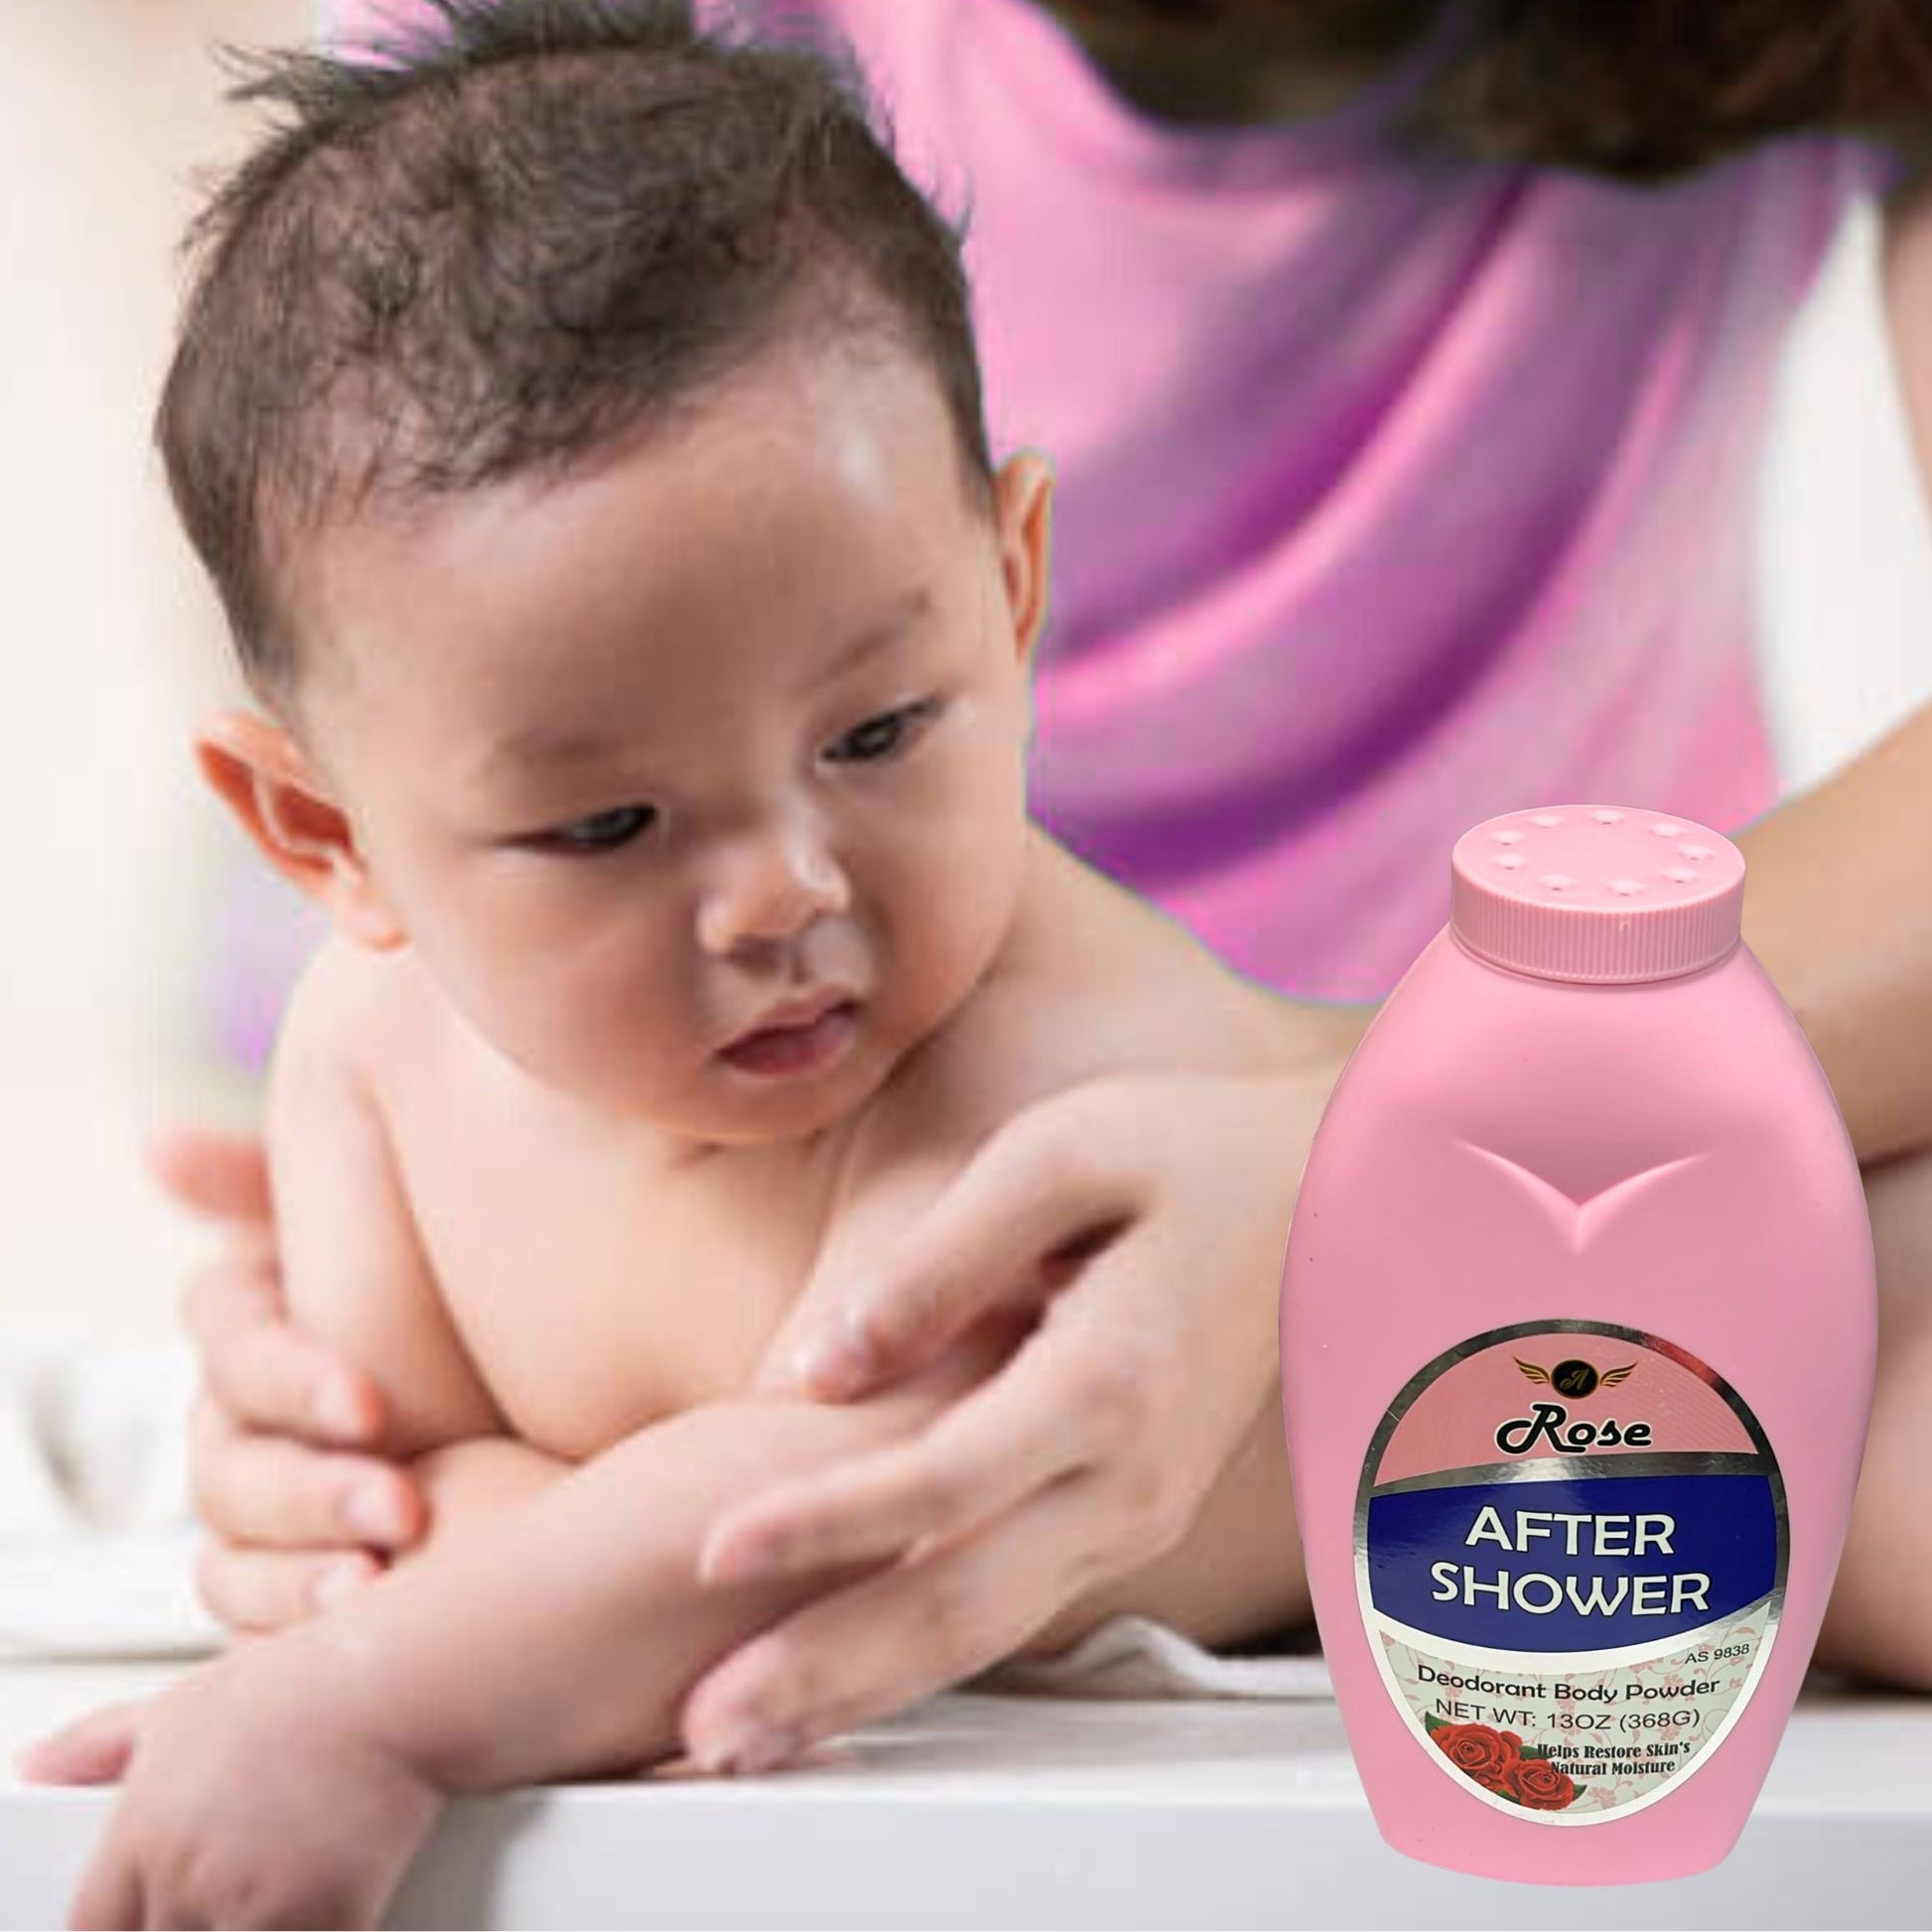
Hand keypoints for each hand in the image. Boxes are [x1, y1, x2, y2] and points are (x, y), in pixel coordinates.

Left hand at [17, 1634, 444, 1928]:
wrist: (394, 1686)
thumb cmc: (302, 1689)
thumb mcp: (183, 1703)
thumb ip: (100, 1745)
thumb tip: (38, 1764)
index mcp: (143, 1836)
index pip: (95, 1930)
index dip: (123, 1927)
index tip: (152, 1916)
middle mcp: (187, 1881)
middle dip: (191, 1924)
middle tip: (231, 1890)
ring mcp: (254, 1910)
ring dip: (252, 1927)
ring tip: (276, 1887)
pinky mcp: (324, 1924)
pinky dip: (310, 1929)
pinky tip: (321, 1901)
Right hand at [153, 1125, 427, 1631]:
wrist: (568, 1408)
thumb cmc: (474, 1291)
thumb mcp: (404, 1215)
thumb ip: (278, 1180)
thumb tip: (156, 1146)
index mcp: (266, 1323)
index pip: (230, 1340)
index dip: (288, 1374)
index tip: (372, 1405)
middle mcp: (254, 1420)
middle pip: (228, 1463)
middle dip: (309, 1488)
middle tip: (402, 1505)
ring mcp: (277, 1512)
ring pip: (235, 1554)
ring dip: (295, 1573)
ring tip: (375, 1582)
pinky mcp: (311, 1586)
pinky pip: (259, 1627)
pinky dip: (292, 1632)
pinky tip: (359, 1625)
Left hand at [678, 1064, 1340, 1770]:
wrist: (1317, 1200)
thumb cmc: (1183, 1154)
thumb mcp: (1060, 1156)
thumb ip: (941, 1261)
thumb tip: (818, 1367)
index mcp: (1112, 1378)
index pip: (945, 1479)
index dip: (823, 1521)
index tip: (711, 1551)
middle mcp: (1129, 1476)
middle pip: (961, 1602)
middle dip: (826, 1668)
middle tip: (708, 1730)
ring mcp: (1135, 1512)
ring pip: (985, 1631)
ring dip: (861, 1690)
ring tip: (744, 1741)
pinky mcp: (1125, 1518)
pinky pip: (1011, 1608)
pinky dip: (918, 1662)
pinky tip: (838, 1684)